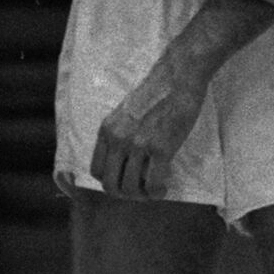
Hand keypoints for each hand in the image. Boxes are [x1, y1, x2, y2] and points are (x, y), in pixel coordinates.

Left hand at [91, 55, 208, 197]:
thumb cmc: (156, 93)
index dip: (111, 182)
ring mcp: (138, 144)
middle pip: (110, 185)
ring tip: (154, 190)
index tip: (126, 180)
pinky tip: (164, 188)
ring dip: (142, 196)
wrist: (177, 77)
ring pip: (129, 189)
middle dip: (125, 194)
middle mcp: (118, 138)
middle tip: (141, 191)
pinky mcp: (160, 148)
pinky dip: (157, 193)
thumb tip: (124, 161)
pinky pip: (152, 184)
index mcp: (107, 130)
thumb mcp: (125, 113)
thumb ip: (120, 134)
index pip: (96, 170)